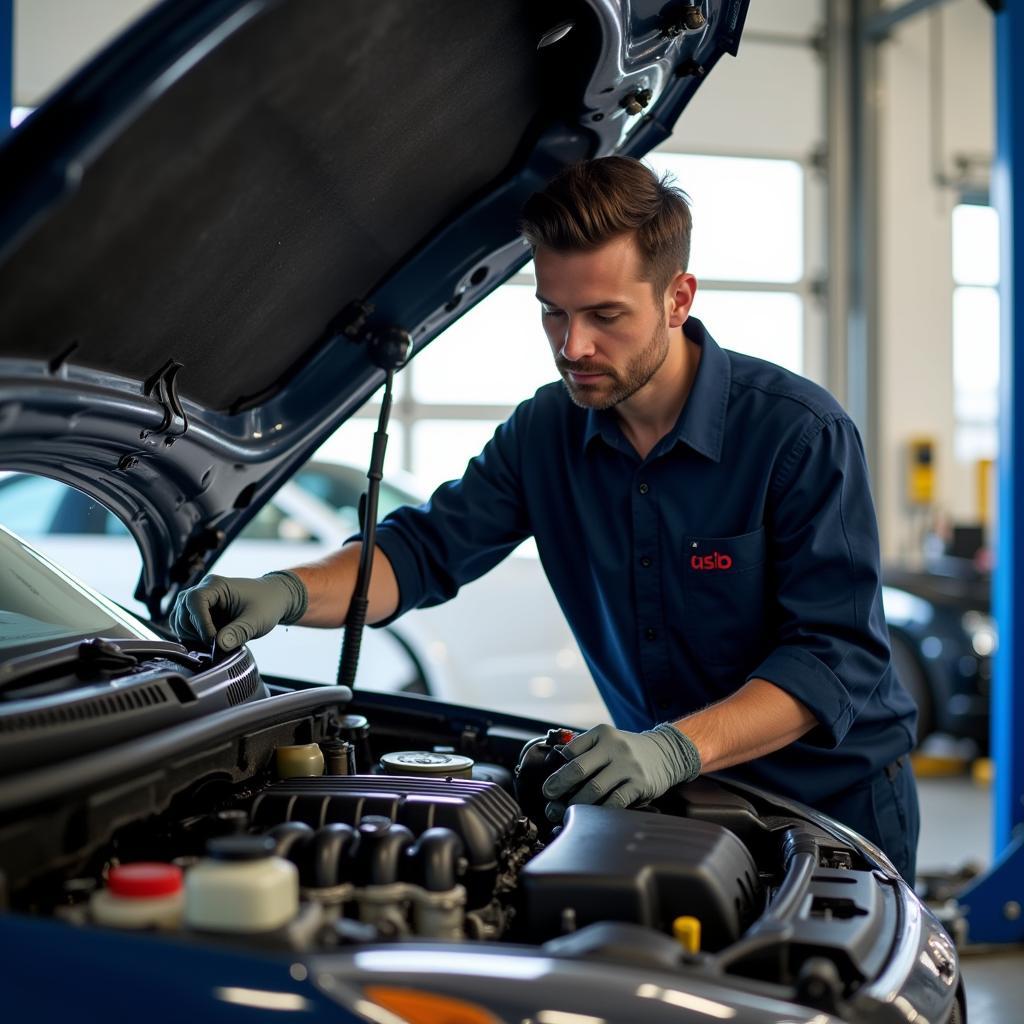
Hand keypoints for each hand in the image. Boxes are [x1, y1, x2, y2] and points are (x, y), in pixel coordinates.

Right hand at [170, 571, 307, 650]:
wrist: (274, 599)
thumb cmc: (267, 603)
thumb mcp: (257, 620)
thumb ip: (239, 632)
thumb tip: (219, 646)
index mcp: (216, 585)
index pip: (194, 601)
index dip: (200, 623)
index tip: (212, 640)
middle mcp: (204, 590)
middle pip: (183, 612)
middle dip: (196, 633)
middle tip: (217, 645)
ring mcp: (200, 601)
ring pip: (180, 620)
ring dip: (192, 636)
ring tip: (214, 644)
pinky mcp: (200, 612)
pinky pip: (184, 625)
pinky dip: (192, 637)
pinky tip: (209, 643)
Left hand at [541, 722, 700, 821]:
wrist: (666, 753)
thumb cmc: (626, 751)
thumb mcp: (607, 741)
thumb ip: (584, 750)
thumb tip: (555, 771)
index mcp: (602, 733)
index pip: (571, 752)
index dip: (557, 771)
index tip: (549, 787)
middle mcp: (614, 747)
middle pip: (578, 770)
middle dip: (559, 786)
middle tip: (549, 798)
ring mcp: (628, 766)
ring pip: (594, 790)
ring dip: (576, 804)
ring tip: (565, 812)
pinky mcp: (640, 784)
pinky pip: (614, 802)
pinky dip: (599, 812)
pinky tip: (591, 817)